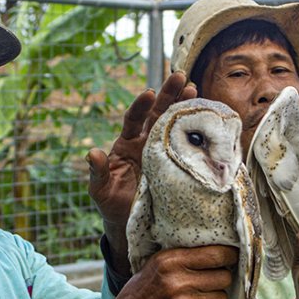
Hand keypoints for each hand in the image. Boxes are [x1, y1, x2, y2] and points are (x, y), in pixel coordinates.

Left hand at [87, 72, 195, 275]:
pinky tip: (207, 118)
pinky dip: (196, 131)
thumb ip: (97, 172)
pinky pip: (187, 144)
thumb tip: (92, 152)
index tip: (149, 93)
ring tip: (195, 90)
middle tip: (181, 77)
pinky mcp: (176, 163)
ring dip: (184, 106)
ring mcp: (162, 150)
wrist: (132, 220)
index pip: (134, 119)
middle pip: (158, 113)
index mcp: (126, 144)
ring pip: (174, 123)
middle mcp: (145, 142)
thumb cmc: (112, 203)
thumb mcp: (100, 190)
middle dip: (168, 94)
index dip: (141, 106)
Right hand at [108, 244, 236, 298]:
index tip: (233, 257)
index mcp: (171, 260)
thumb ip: (185, 256)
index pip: (216, 254)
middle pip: (224, 277)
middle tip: (214, 279)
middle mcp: (177, 280)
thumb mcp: (158, 263)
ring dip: (214, 297)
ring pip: (221, 297)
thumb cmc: (145, 289)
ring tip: (199, 296)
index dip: (230, 256)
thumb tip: (221, 249)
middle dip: (223, 278)